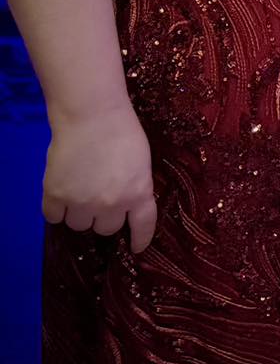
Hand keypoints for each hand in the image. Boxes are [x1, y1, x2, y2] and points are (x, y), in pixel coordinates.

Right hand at [43, 103, 155, 252]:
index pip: (142, 226)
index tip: (136, 248)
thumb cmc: (122, 131)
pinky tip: (61, 195)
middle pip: (106, 228)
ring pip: (78, 225)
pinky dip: (56, 210)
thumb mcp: (141, 162)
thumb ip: (134, 187)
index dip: (140, 239)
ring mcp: (81, 202)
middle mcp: (110, 204)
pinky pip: (53, 217)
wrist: (91, 115)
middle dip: (103, 217)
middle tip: (99, 200)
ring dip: (79, 214)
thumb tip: (123, 205)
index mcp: (138, 193)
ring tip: (79, 192)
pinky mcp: (55, 196)